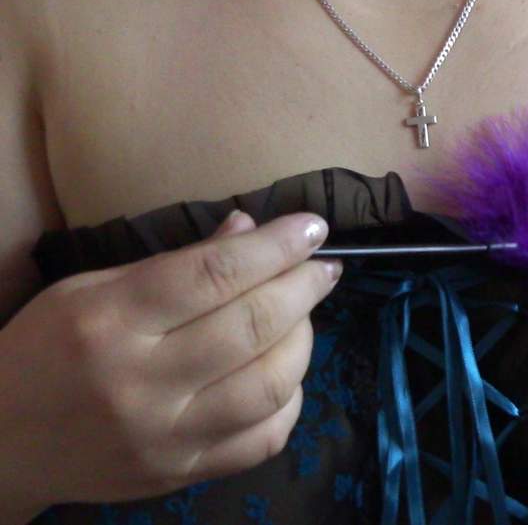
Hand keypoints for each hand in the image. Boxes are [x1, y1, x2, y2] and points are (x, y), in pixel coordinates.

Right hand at [0, 209, 341, 515]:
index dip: (275, 246)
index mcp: (112, 321)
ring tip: (303, 315)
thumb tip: (250, 229)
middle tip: (322, 267)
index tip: (312, 227)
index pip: (213, 274)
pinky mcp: (182, 474)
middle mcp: (143, 382)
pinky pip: (264, 439)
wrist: (1, 443)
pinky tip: (287, 372)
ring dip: (304, 341)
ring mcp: (167, 437)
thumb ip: (177, 262)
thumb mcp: (91, 288)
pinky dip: (291, 400)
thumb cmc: (45, 350)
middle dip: (303, 288)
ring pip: (270, 385)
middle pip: (251, 327)